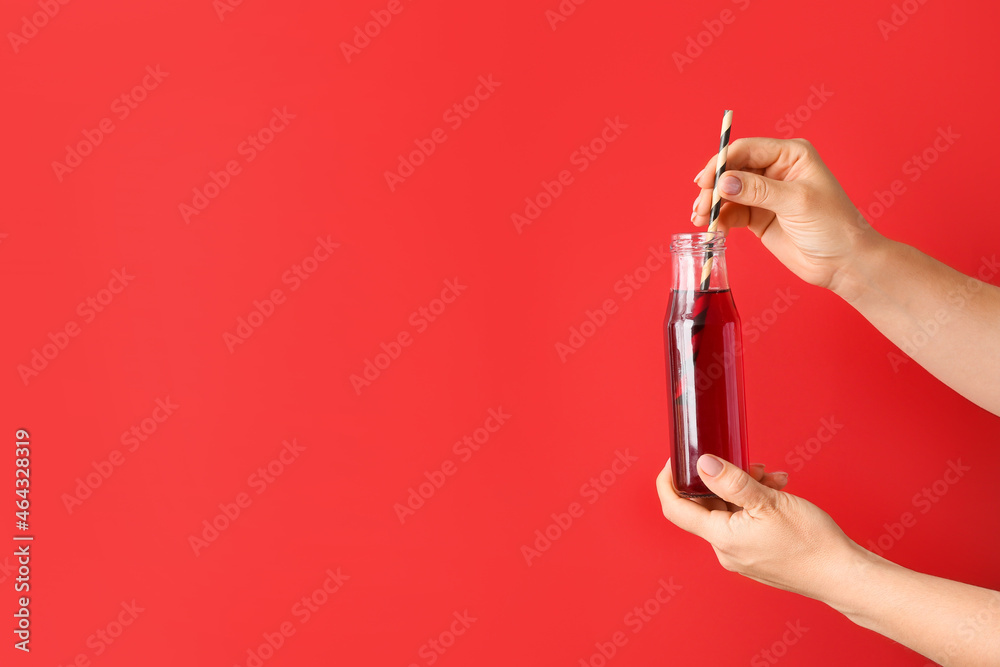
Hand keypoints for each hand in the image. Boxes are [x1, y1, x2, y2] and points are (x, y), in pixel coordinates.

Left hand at [657, 454, 860, 599]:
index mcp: (721, 538)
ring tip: (772, 478)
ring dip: (746, 488)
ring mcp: (741, 555)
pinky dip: (756, 503)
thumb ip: (732, 481)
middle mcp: (726, 550)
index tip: (674, 460)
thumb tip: (703, 464)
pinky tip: (778, 491)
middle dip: (723, 478)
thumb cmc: (811, 542)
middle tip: (748, 465)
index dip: (668, 482)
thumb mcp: (768, 501)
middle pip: (706, 505)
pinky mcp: (757, 555)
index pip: (675, 509)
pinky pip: (745, 522)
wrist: (843, 575)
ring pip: (730, 511)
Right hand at [692, 137, 883, 293]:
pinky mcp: (758, 216)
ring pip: (728, 192)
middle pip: (732, 170)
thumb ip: (758, 190)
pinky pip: (731, 212)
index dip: (722, 163)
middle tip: (700, 206)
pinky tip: (713, 229)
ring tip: (701, 220)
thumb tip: (724, 182)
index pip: (746, 150)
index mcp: (790, 155)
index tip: (704, 182)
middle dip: (713, 187)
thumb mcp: (796, 202)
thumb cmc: (834, 226)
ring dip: (711, 205)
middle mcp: (776, 170)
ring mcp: (765, 194)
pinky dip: (719, 219)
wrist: (843, 262)